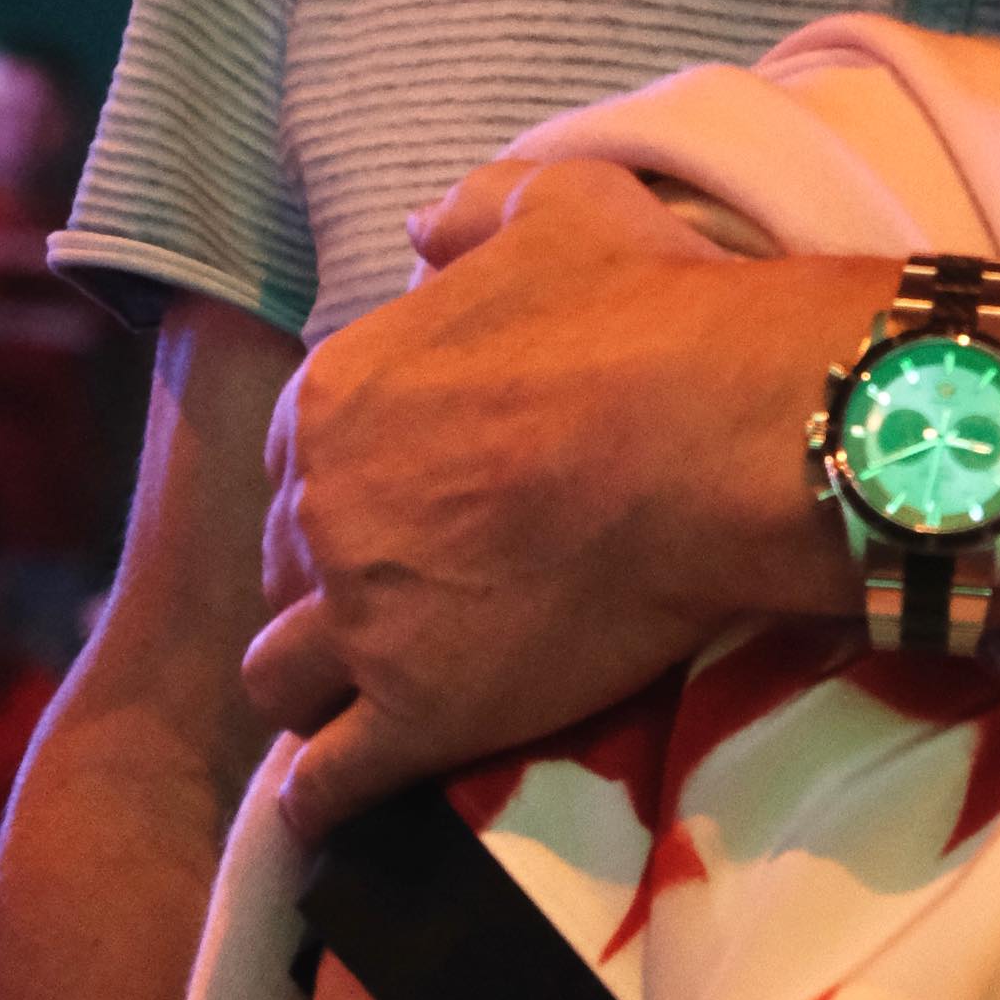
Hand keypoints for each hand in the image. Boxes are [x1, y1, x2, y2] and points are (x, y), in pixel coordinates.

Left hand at [243, 156, 867, 836]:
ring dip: (315, 679)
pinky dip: (324, 794)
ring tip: (367, 688)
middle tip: (406, 584)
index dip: (344, 476)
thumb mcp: (556, 205)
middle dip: (331, 573)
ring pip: (280, 675)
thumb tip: (416, 230)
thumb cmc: (646, 306)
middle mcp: (326, 508)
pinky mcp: (415, 715)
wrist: (720, 431)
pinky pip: (325, 781)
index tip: (399, 491)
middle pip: (287, 562)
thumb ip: (468, 212)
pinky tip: (341, 793)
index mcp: (340, 391)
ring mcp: (363, 619)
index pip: (295, 455)